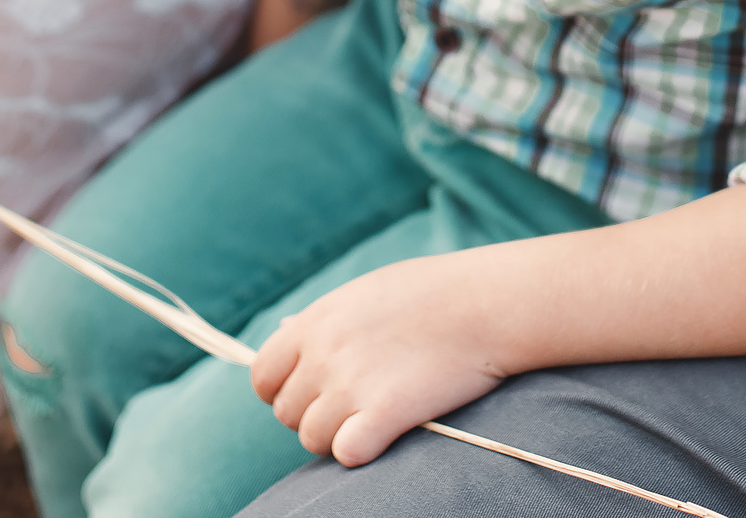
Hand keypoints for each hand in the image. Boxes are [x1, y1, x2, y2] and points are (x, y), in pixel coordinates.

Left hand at [250, 253, 510, 466]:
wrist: (482, 303)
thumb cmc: (430, 293)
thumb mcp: (361, 294)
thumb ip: (324, 324)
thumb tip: (296, 346)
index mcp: (313, 324)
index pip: (262, 376)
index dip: (282, 390)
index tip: (309, 393)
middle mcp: (321, 356)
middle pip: (287, 413)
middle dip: (313, 415)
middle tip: (350, 407)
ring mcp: (349, 386)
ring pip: (312, 438)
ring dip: (336, 436)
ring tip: (368, 420)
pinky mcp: (382, 414)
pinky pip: (346, 453)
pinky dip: (359, 449)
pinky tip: (381, 434)